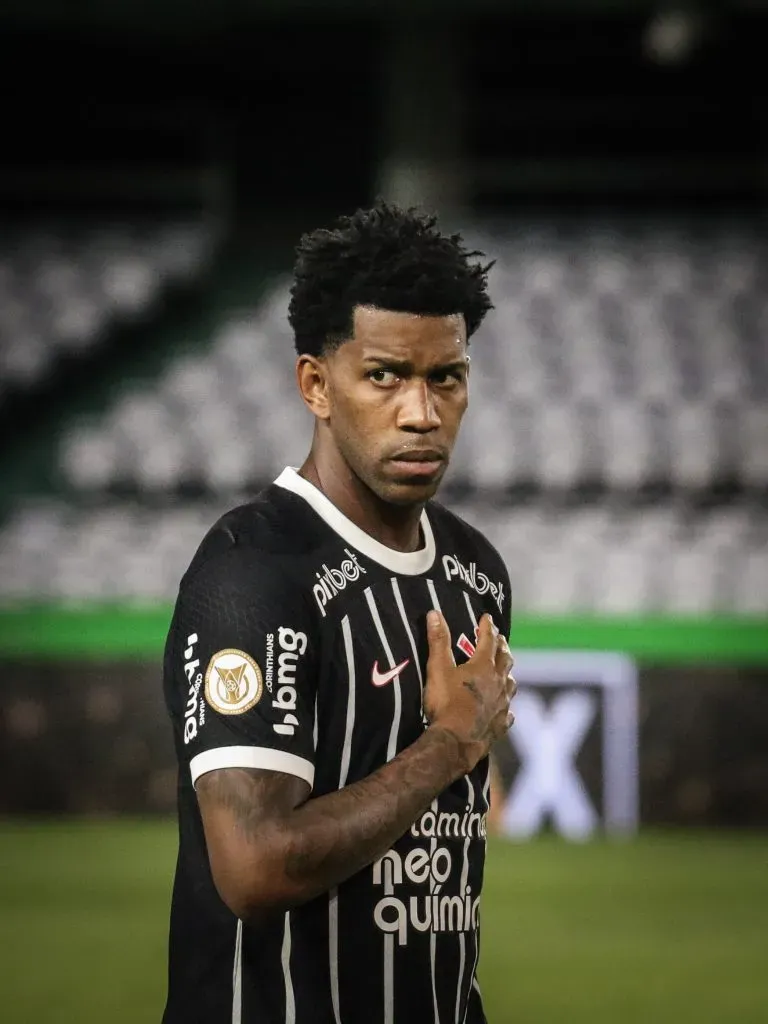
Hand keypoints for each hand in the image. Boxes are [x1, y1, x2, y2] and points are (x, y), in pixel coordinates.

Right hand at [423, 610, 516, 775]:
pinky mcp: (500, 724)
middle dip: (502, 647)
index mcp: (483, 667)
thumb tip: (435, 613)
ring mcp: (502, 704)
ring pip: (511, 684)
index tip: (487, 617)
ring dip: (508, 674)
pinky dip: (507, 707)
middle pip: (505, 660)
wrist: (456, 741)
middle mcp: (498, 683)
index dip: (487, 627)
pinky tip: (507, 710)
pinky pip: (508, 713)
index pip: (488, 640)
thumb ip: (438, 640)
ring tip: (507, 671)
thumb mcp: (438, 668)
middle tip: (501, 640)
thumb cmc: (446, 702)